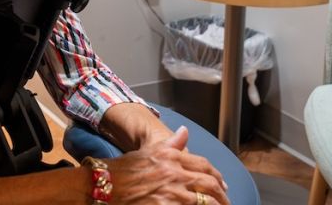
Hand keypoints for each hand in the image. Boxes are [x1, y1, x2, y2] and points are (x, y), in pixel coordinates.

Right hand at [103, 127, 229, 204]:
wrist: (105, 184)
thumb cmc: (124, 169)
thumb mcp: (149, 151)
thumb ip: (171, 143)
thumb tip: (185, 132)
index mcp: (172, 157)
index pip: (203, 165)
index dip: (216, 175)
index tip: (222, 184)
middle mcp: (175, 173)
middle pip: (208, 184)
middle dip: (221, 194)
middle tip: (227, 200)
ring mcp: (172, 192)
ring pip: (204, 201)